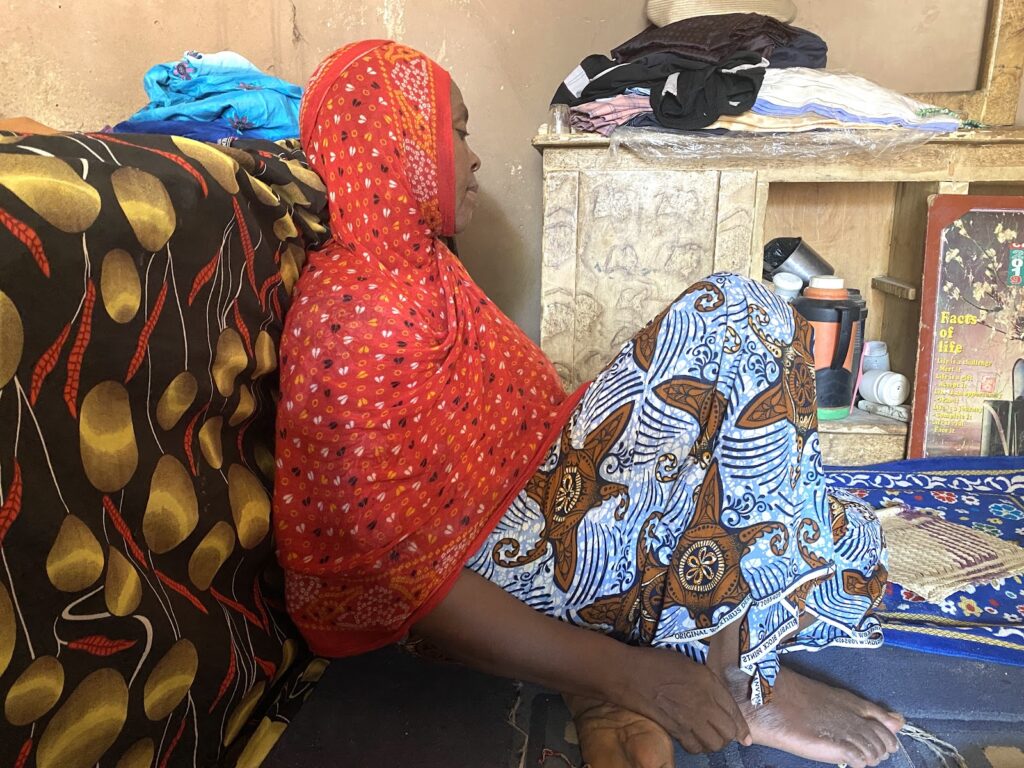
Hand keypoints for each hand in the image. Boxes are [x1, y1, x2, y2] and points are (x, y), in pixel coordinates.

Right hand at [616, 645, 751, 753]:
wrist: (628, 672)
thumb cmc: (655, 662)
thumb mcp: (687, 664)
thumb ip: (706, 682)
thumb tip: (718, 700)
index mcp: (708, 681)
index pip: (734, 710)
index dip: (741, 726)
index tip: (745, 737)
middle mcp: (704, 701)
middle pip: (728, 731)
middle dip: (728, 735)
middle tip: (720, 732)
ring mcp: (689, 717)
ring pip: (714, 743)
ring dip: (713, 742)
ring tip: (707, 736)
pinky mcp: (675, 729)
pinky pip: (695, 747)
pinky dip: (697, 746)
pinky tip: (692, 738)